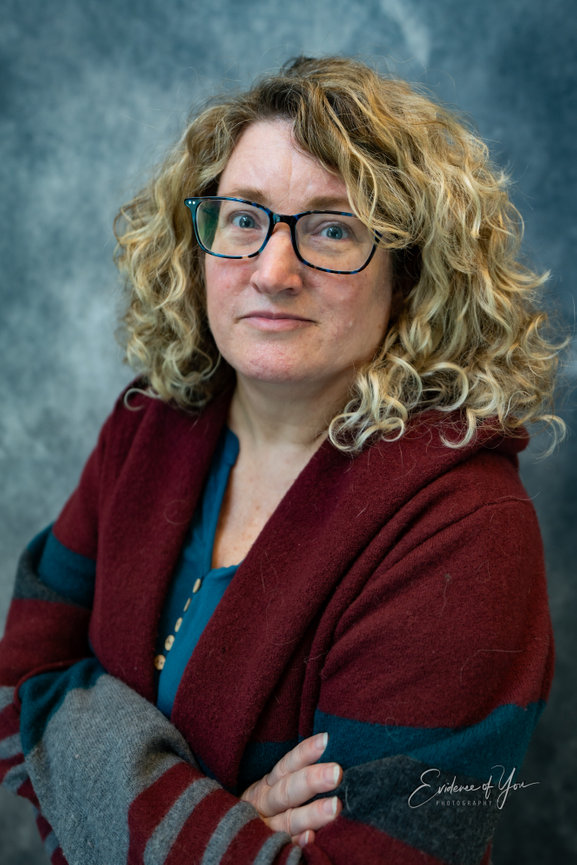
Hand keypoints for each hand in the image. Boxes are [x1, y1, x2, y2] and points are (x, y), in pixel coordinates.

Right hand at [240, 732, 341, 846]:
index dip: (304, 753)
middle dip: (312, 781)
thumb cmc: (263, 811)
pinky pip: (284, 845)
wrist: (229, 840)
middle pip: (287, 791)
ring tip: (335, 806)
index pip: (287, 766)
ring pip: (288, 820)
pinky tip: (311, 838)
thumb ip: (292, 777)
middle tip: (337, 772)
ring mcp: (266, 828)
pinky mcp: (268, 847)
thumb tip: (325, 751)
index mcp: (266, 786)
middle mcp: (264, 804)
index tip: (325, 740)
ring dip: (311, 814)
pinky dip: (297, 842)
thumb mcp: (269, 790)